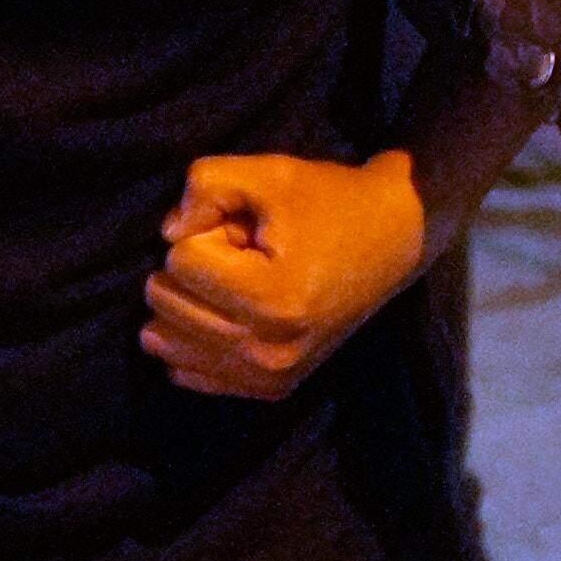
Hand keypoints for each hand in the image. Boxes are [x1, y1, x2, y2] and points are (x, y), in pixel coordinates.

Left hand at [143, 147, 430, 400]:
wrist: (394, 240)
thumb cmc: (329, 201)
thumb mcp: (268, 172)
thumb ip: (205, 186)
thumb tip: (168, 235)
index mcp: (272, 299)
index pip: (179, 261)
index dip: (205, 230)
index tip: (247, 229)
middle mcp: (269, 351)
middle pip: (166, 303)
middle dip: (194, 268)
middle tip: (243, 254)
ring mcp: (270, 376)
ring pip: (169, 342)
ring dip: (193, 302)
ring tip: (241, 283)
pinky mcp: (271, 388)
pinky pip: (188, 373)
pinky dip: (192, 340)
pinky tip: (223, 315)